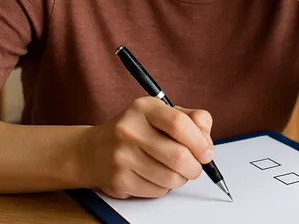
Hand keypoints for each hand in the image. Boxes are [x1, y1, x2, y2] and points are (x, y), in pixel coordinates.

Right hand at [74, 97, 213, 198]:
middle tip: (195, 167)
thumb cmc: (134, 131)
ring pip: (170, 178)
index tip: (207, 153)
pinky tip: (155, 176)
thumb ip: (189, 118)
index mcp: (143, 108)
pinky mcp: (119, 180)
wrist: (91, 151)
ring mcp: (122, 156)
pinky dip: (164, 187)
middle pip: (178, 156)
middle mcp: (129, 129)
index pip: (179, 123)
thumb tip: (207, 138)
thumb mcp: (159, 113)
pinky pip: (157, 191)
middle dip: (195, 167)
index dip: (200, 141)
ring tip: (175, 171)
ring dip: (181, 178)